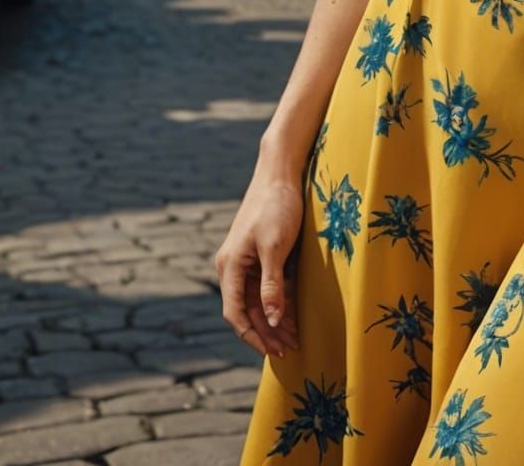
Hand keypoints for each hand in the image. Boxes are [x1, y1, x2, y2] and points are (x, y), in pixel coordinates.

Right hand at [213, 165, 302, 359]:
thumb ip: (271, 285)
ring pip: (257, 300)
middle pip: (247, 310)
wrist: (280, 172)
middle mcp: (233, 267)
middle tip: (289, 349)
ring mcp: (246, 260)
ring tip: (293, 338)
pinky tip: (292, 314)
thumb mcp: (275, 246)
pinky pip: (266, 286)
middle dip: (266, 332)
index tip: (272, 351)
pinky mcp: (260, 254)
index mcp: (230, 267)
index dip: (253, 335)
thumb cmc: (276, 206)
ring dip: (273, 320)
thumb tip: (270, 321)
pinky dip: (278, 301)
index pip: (236, 313)